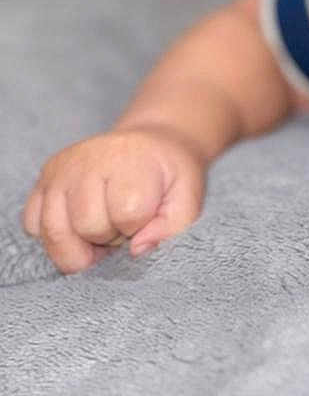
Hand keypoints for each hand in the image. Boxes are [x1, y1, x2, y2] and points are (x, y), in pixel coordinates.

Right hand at [22, 126, 207, 272]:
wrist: (152, 144)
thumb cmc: (169, 176)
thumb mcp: (188, 198)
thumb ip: (172, 228)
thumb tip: (136, 250)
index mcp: (130, 162)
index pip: (126, 215)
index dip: (138, 228)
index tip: (146, 217)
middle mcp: (89, 161)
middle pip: (87, 226)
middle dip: (108, 237)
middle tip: (124, 222)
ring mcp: (61, 169)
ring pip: (55, 231)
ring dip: (79, 243)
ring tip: (102, 228)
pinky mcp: (44, 178)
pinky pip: (33, 224)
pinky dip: (55, 234)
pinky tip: (78, 223)